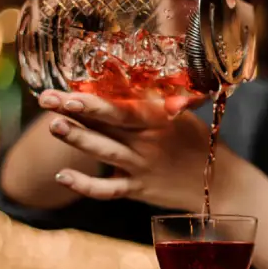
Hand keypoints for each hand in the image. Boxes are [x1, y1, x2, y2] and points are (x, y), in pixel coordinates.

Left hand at [38, 89, 214, 211]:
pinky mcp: (139, 189)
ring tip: (53, 126)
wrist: (220, 184)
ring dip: (78, 138)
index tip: (68, 87)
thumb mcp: (183, 116)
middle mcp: (148, 141)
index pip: (121, 105)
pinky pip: (109, 189)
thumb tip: (129, 79)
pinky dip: (85, 185)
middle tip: (47, 99)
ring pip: (104, 151)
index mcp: (159, 118)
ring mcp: (142, 166)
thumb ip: (155, 102)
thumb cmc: (199, 144)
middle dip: (75, 110)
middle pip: (107, 122)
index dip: (94, 96)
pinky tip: (62, 176)